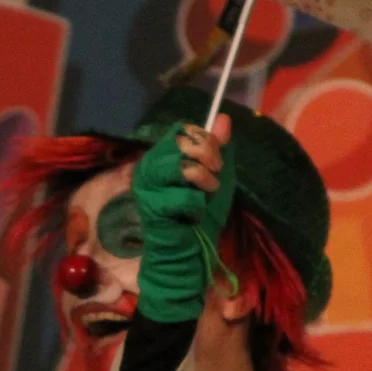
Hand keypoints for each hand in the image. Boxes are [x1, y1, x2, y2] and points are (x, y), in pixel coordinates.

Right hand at [130, 115, 235, 322]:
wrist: (188, 253)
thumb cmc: (201, 216)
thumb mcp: (216, 177)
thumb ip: (219, 148)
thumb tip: (224, 117)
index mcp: (163, 156)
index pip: (182, 130)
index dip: (205, 139)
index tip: (217, 161)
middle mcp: (149, 166)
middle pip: (182, 141)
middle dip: (208, 157)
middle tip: (214, 177)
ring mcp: (147, 186)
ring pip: (183, 165)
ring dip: (204, 180)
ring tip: (207, 194)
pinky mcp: (152, 206)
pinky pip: (185, 194)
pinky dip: (198, 205)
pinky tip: (193, 214)